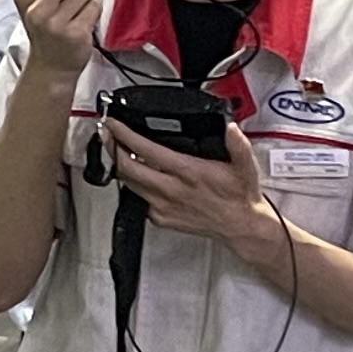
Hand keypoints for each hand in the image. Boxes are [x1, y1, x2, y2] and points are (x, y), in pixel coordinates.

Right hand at [13, 0, 108, 73]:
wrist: (51, 66)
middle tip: (69, 1)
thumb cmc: (47, 31)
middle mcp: (36, 9)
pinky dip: (92, 12)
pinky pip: (94, 7)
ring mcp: (55, 23)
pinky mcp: (75, 33)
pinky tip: (81, 23)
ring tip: (74, 14)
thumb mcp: (41, 0)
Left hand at [100, 116, 278, 250]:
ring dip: (119, 166)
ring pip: (128, 184)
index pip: (145, 150)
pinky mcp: (160, 218)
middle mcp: (171, 190)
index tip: (113, 124)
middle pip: (126, 168)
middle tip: (107, 134)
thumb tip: (229, 128)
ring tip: (116, 150)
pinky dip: (133, 185)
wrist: (240, 227)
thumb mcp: (244, 166)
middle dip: (112, 148)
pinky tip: (136, 175)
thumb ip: (237, 144)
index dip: (124, 135)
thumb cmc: (239, 196)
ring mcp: (163, 206)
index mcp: (187, 173)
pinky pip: (138, 199)